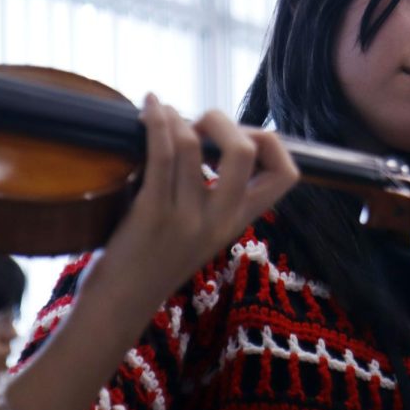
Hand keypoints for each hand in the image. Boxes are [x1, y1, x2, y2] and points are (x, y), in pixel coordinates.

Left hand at [81, 94, 298, 316]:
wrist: (123, 304)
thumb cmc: (157, 261)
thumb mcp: (204, 233)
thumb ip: (218, 198)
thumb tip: (216, 140)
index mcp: (238, 221)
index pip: (286, 176)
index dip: (272, 144)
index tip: (243, 136)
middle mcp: (220, 219)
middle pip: (245, 151)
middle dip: (224, 120)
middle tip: (200, 123)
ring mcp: (187, 216)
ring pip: (193, 144)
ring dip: (178, 117)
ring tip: (165, 113)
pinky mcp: (151, 212)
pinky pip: (160, 154)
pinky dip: (155, 121)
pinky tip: (150, 106)